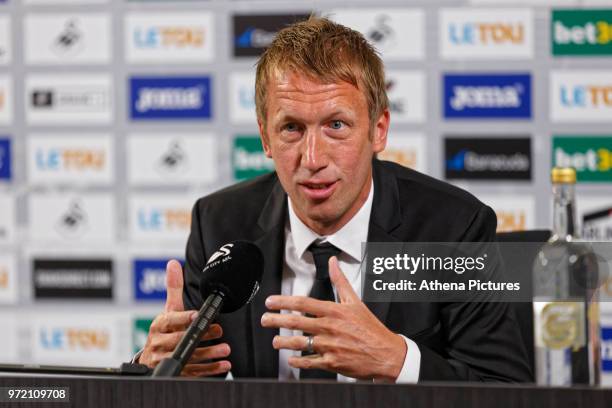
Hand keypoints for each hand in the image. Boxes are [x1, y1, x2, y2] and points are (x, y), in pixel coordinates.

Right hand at [139, 260, 231, 376]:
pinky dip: (209, 369)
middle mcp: (160, 343)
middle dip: (201, 337)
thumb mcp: (168, 309)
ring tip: (225, 350)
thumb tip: (172, 263)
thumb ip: (173, 288)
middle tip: (219, 332)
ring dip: (209, 355)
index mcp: (159, 325)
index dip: (183, 318)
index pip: (170, 321)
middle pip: (181, 340)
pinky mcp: (175, 372)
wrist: (151, 357)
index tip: (197, 316)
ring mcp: (166, 359)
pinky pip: (193, 372)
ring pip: (188, 358)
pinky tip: (223, 365)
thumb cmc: (165, 329)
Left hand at [261, 256, 406, 380]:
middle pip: (297, 322)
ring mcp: (330, 345)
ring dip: (284, 342)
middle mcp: (330, 327)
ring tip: (275, 341)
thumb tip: (333, 262)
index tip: (270, 302)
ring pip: (300, 342)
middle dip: (277, 320)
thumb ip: (340, 281)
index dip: (284, 302)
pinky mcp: (332, 362)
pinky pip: (309, 361)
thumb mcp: (356, 301)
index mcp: (334, 311)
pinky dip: (298, 361)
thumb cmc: (370, 328)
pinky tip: (291, 359)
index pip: (303, 303)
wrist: (386, 353)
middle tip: (265, 319)